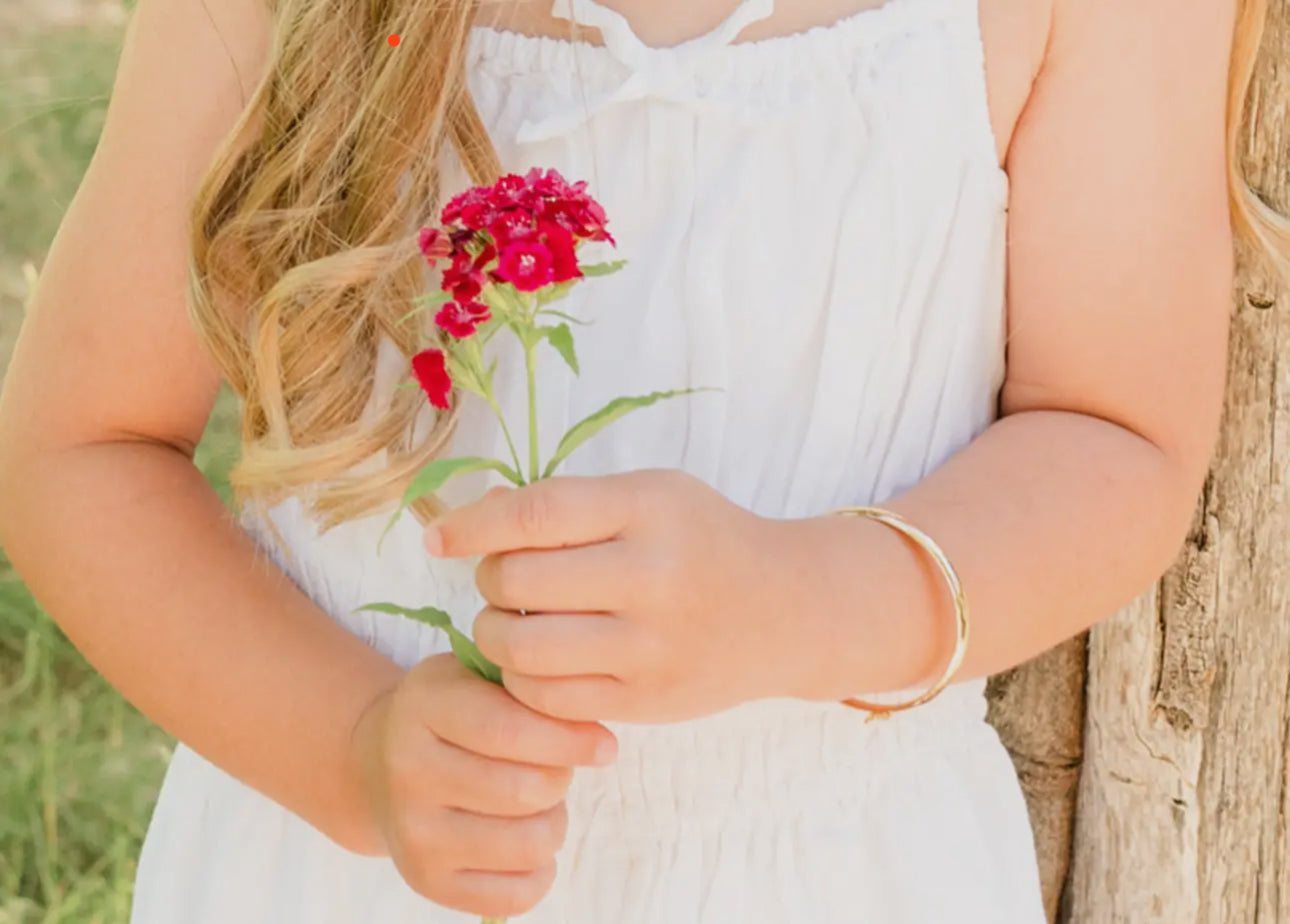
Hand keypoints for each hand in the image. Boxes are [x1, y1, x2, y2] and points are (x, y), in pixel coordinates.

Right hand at [350, 654, 617, 917]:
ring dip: (553, 822)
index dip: (569, 739)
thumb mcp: (481, 676)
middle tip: (554, 768)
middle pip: (526, 790)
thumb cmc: (456, 712)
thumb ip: (532, 687)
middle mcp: (408, 769)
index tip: (605, 744)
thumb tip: (592, 731)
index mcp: (423, 705)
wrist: (381, 763)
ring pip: (529, 844)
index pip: (510, 729)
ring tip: (539, 803)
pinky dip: (539, 870)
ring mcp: (413, 831)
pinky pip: (516, 894)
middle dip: (560, 778)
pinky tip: (525, 838)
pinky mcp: (426, 880)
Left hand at [423, 470, 799, 723]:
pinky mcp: (647, 700)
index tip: (436, 537)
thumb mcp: (651, 496)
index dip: (471, 525)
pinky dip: (524, 681)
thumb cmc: (703, 540)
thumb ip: (570, 504)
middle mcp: (651, 577)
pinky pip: (549, 700)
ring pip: (522, 650)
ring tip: (513, 623)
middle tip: (505, 580)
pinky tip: (539, 661)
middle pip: (517, 583)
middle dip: (490, 580)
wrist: (785, 609)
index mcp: (648, 510)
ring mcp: (650, 646)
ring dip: (495, 635)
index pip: (533, 515)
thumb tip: (474, 516)